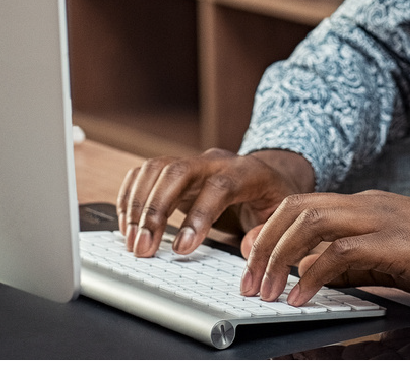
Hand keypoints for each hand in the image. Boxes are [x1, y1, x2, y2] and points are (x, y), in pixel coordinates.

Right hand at [116, 147, 314, 256]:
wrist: (266, 174)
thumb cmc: (273, 197)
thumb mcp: (282, 215)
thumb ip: (268, 231)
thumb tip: (248, 247)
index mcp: (246, 172)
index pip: (219, 186)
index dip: (198, 216)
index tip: (181, 248)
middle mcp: (215, 161)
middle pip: (177, 173)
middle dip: (155, 210)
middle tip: (143, 248)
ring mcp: (192, 162)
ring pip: (156, 169)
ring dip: (138, 206)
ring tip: (133, 242)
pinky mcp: (174, 169)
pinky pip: (144, 173)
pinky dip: (131, 197)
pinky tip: (128, 224)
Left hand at [237, 189, 409, 305]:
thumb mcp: (398, 254)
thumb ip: (361, 258)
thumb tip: (320, 275)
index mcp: (368, 204)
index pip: (304, 205)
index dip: (268, 230)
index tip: (248, 257)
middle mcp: (370, 203)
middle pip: (296, 209)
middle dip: (263, 244)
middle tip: (248, 281)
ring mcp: (384, 218)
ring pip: (310, 222)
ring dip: (278, 257)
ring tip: (265, 291)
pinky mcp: (398, 241)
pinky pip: (340, 250)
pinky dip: (311, 273)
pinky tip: (300, 295)